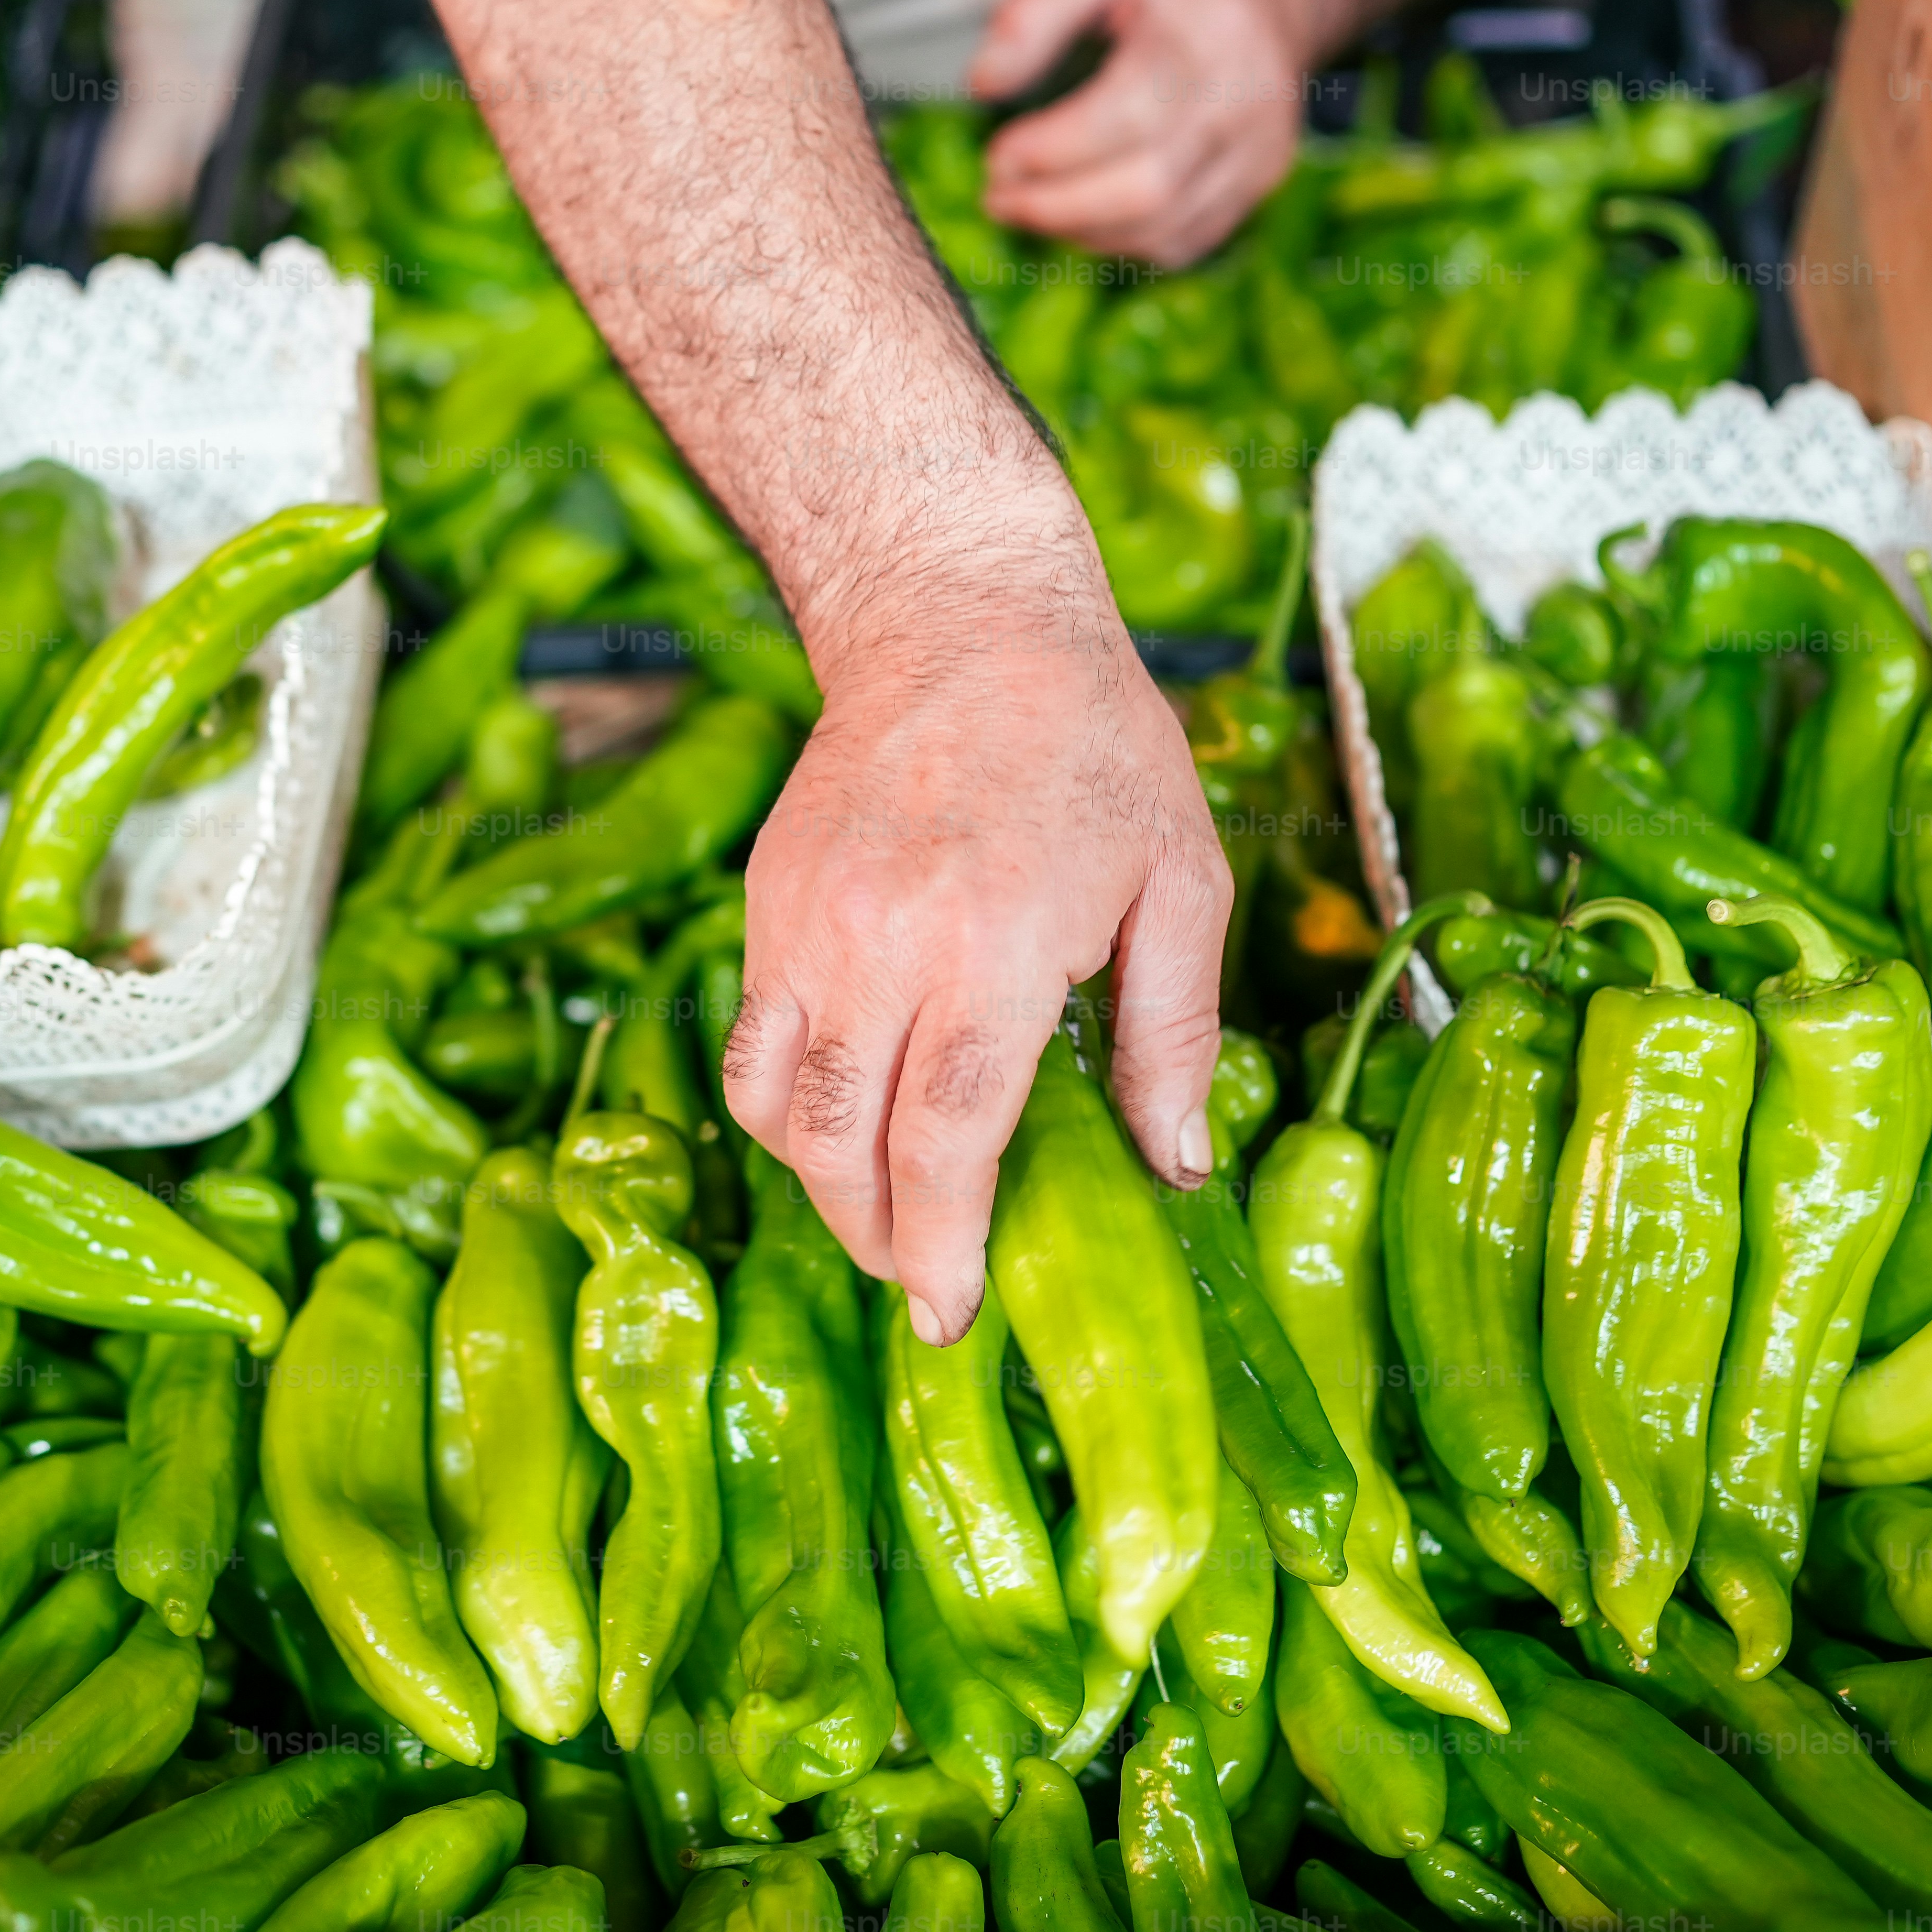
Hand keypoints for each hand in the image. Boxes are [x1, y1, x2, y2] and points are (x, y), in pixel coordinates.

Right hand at [721, 589, 1232, 1342]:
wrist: (959, 618)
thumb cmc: (1095, 745)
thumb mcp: (1182, 878)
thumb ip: (1174, 1032)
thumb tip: (1175, 1166)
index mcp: (992, 943)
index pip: (944, 1137)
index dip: (943, 1245)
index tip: (951, 1313)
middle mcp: (879, 941)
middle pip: (843, 1143)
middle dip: (878, 1241)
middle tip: (923, 1291)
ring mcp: (804, 921)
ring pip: (774, 1107)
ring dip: (821, 1187)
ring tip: (881, 1220)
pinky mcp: (765, 901)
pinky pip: (749, 1040)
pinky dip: (782, 1109)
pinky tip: (840, 1124)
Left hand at [968, 0, 1335, 266]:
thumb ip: (1034, 9)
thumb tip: (984, 83)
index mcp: (1209, 33)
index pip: (1127, 118)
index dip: (1052, 151)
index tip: (996, 155)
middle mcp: (1247, 101)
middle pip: (1147, 190)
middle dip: (1057, 206)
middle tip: (997, 195)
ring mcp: (1261, 149)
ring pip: (1163, 230)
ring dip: (1080, 232)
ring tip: (1024, 206)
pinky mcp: (1258, 182)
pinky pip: (1182, 240)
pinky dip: (1119, 240)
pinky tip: (1079, 214)